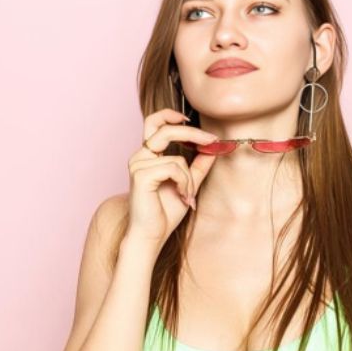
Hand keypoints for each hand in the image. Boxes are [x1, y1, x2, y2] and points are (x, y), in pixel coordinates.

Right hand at [124, 108, 218, 248]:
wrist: (151, 236)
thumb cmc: (164, 213)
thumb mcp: (188, 184)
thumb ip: (198, 166)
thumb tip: (214, 148)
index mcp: (148, 155)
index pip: (153, 122)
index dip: (170, 115)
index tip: (188, 118)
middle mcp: (140, 157)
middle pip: (165, 129)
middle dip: (193, 133)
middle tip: (213, 140)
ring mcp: (138, 165)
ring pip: (177, 158)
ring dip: (190, 178)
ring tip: (188, 195)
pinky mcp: (141, 176)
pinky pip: (174, 169)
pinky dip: (184, 184)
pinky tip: (182, 197)